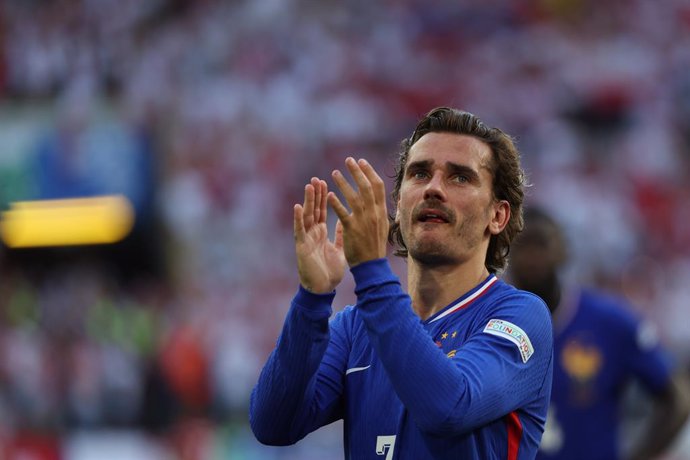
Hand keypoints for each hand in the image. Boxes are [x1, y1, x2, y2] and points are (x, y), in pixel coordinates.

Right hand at [294, 177, 346, 293]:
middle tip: (317, 179)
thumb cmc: (330, 272)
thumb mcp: (339, 249)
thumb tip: (344, 222)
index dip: (324, 197)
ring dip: (307, 201)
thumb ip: (340, 235)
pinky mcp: (302, 246)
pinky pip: (300, 230)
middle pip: (314, 209)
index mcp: (321, 233)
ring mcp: (306, 238)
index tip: (326, 182)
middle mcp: (312, 233)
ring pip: (306, 216)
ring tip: (309, 185)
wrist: (322, 289)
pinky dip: (298, 219)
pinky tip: (297, 206)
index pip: (322, 211)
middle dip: (316, 194)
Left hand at [328, 157, 388, 266]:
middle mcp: (374, 213)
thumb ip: (379, 211)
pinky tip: (328, 195)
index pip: (378, 186)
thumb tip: (380, 199)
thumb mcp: (383, 226)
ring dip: (343, 183)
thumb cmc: (375, 246)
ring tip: (334, 173)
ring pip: (353, 197)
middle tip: (348, 160)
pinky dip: (336, 203)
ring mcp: (363, 221)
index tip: (362, 161)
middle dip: (357, 171)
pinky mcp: (352, 229)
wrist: (372, 266)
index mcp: (381, 211)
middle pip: (366, 186)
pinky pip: (343, 213)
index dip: (369, 171)